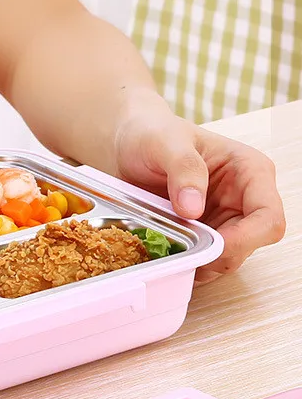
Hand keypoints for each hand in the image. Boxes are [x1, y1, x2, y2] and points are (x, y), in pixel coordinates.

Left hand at [112, 102, 285, 283]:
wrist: (130, 143)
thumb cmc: (153, 134)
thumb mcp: (165, 142)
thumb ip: (183, 169)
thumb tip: (193, 209)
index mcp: (250, 171)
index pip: (268, 217)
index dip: (245, 239)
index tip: (211, 245)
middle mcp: (243, 199)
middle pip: (249, 245)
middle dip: (216, 257)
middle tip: (180, 256)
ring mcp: (223, 219)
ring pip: (225, 259)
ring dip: (198, 263)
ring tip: (166, 254)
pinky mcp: (203, 233)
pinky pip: (202, 260)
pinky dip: (185, 264)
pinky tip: (163, 256)